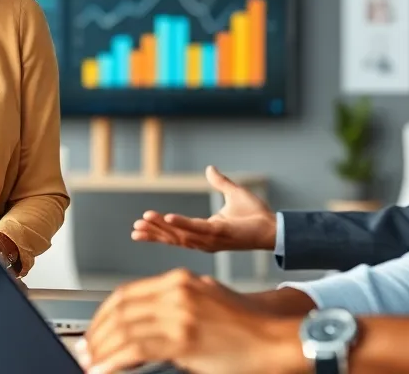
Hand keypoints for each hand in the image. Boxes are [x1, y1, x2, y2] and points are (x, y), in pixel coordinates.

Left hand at [79, 269, 300, 373]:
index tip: (94, 330)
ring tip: (92, 362)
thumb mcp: (205, 300)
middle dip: (96, 333)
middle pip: (120, 310)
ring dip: (101, 349)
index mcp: (179, 280)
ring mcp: (179, 314)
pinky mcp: (184, 339)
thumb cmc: (244, 325)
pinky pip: (136, 349)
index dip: (103, 314)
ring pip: (124, 329)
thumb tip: (143, 325)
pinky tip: (106, 368)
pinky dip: (114, 361)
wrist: (273, 339)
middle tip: (86, 349)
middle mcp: (176, 291)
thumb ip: (174, 305)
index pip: (126, 294)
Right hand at [132, 166, 275, 252]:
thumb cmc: (256, 215)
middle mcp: (205, 239)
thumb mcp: (233, 194)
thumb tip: (210, 168)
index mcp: (206, 232)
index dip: (159, 229)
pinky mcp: (219, 234)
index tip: (140, 225)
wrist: (274, 226)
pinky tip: (167, 218)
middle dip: (154, 233)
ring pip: (180, 234)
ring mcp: (211, 239)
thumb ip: (220, 182)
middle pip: (174, 237)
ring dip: (161, 228)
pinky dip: (180, 223)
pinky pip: (196, 228)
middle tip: (134, 229)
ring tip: (143, 221)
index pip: (177, 233)